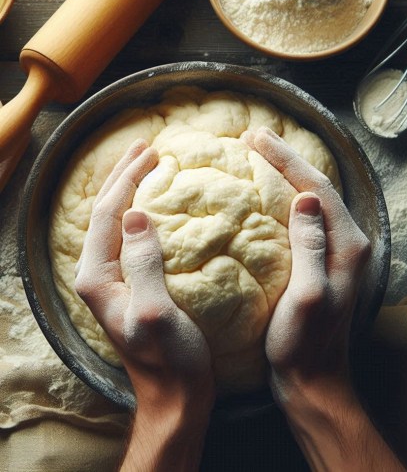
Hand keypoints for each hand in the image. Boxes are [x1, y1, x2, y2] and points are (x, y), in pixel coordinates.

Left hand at [75, 139, 214, 470]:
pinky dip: (142, 212)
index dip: (127, 179)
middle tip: (146, 147)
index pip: (107, 213)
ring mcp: (114, 279)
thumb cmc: (169, 358)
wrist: (176, 394)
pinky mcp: (132, 283)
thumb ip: (142, 262)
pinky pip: (132, 237)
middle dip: (123, 176)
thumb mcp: (155, 310)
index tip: (151, 153)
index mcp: (98, 276)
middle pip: (105, 212)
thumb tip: (136, 214)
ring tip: (147, 164)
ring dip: (130, 189)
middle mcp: (99, 274)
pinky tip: (156, 204)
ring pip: (116, 221)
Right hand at [243, 127, 369, 393]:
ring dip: (286, 175)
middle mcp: (347, 243)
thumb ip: (311, 246)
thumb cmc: (304, 344)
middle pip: (317, 188)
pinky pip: (303, 218)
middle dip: (287, 159)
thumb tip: (307, 198)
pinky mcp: (320, 262)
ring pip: (311, 200)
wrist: (311, 379)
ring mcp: (334, 252)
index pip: (317, 188)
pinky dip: (284, 198)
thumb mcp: (308, 297)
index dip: (287, 160)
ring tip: (258, 156)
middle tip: (254, 138)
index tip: (256, 139)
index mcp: (347, 246)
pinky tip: (265, 195)